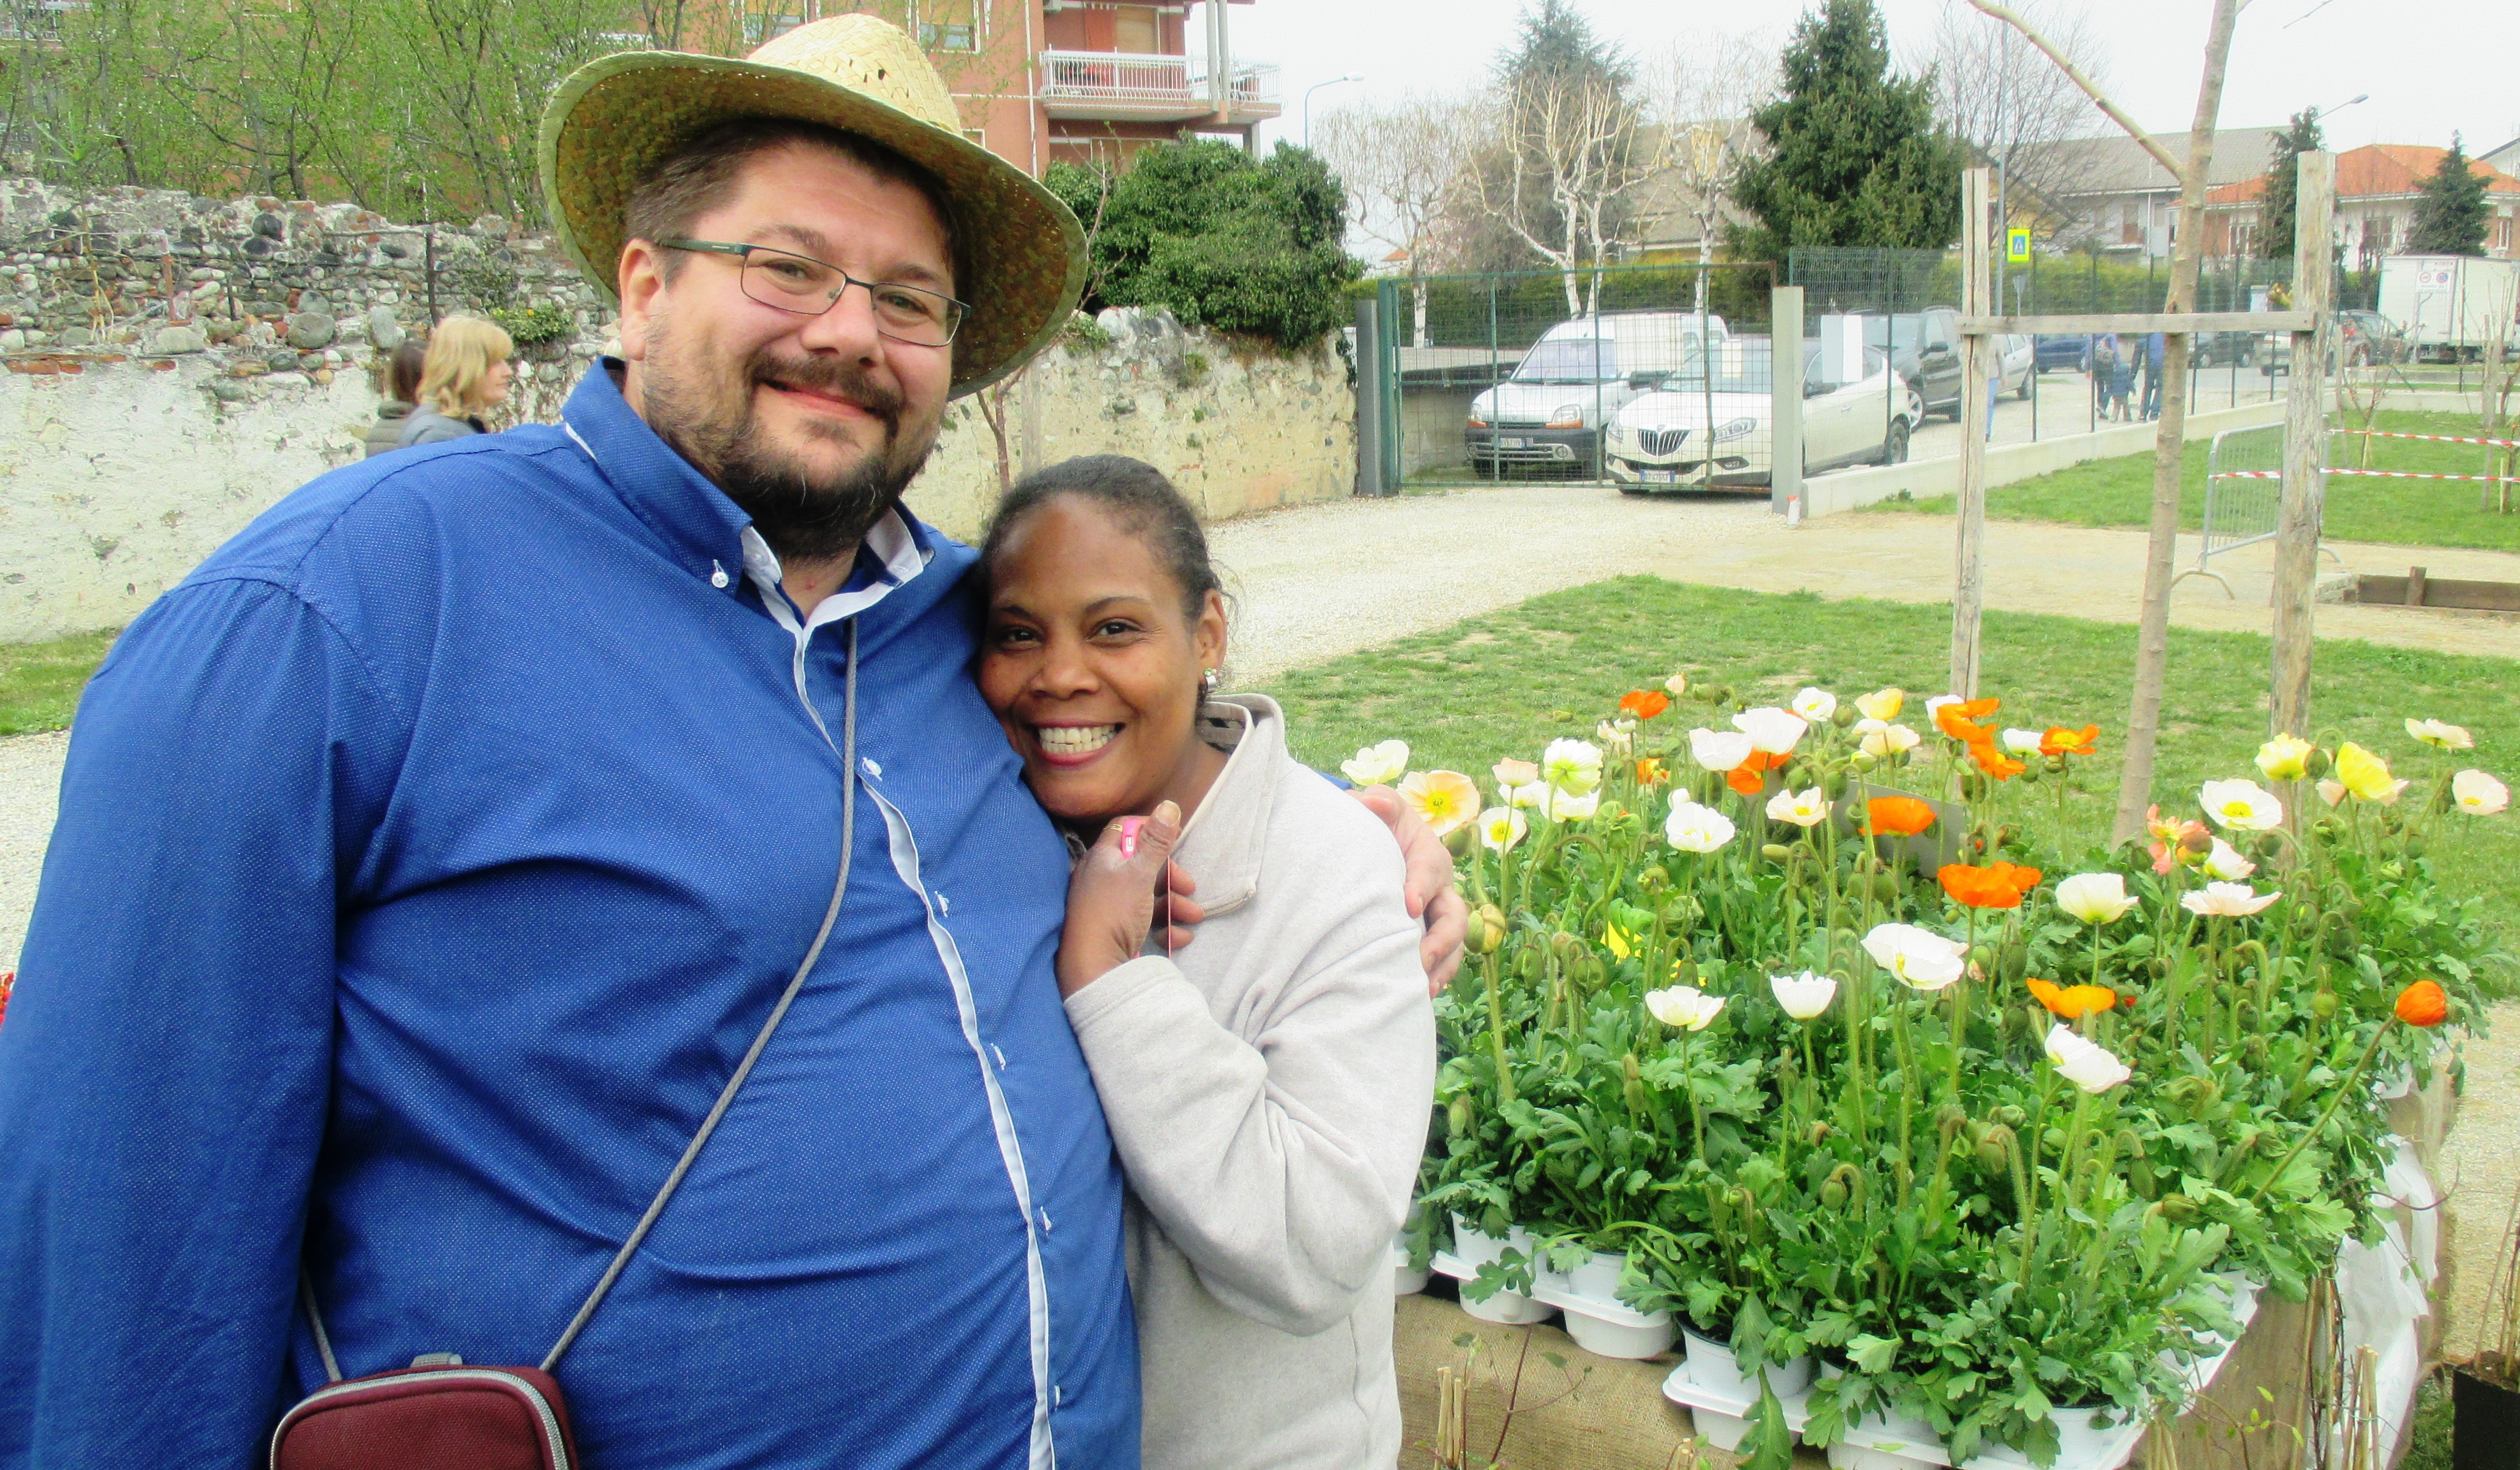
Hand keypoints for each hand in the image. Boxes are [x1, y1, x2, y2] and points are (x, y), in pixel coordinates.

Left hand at [1057, 801, 1181, 998]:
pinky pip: (1144, 922)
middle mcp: (1102, 879)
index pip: (1125, 830)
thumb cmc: (1113, 913)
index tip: (1173, 839)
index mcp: (1102, 859)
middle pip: (1143, 867)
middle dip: (1172, 878)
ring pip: (1148, 897)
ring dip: (1175, 905)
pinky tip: (1178, 937)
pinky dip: (1164, 927)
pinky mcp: (1115, 931)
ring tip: (1194, 917)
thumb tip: (1168, 804)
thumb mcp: (1139, 874)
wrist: (1093, 969)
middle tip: (1190, 888)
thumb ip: (1156, 842)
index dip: (1150, 831)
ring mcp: (1108, 907)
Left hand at [1351, 786, 1466, 995]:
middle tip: (1419, 959)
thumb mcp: (1380, 806)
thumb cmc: (1380, 824)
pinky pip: (1442, 958)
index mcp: (1430, 855)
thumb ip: (1377, 802)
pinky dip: (1436, 976)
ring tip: (1425, 988)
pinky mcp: (1430, 934)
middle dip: (1440, 940)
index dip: (1421, 888)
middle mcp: (1442, 888)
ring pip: (1454, 944)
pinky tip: (1418, 995)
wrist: (1382, 843)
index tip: (1409, 906)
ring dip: (1442, 966)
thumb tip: (1371, 803)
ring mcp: (1438, 914)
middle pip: (1454, 916)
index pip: (1429, 871)